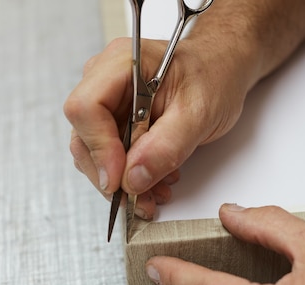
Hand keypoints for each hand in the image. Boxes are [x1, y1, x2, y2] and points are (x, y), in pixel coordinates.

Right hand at [63, 37, 252, 218]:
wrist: (220, 71)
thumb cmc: (213, 77)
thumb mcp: (200, 113)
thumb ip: (167, 146)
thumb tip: (132, 178)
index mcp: (123, 64)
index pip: (86, 108)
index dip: (99, 148)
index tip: (120, 178)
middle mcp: (105, 81)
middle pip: (84, 136)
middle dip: (111, 175)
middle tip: (140, 199)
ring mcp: (106, 103)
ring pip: (93, 153)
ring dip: (120, 181)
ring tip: (155, 192)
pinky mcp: (113, 122)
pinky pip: (109, 156)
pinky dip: (128, 176)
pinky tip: (153, 181)